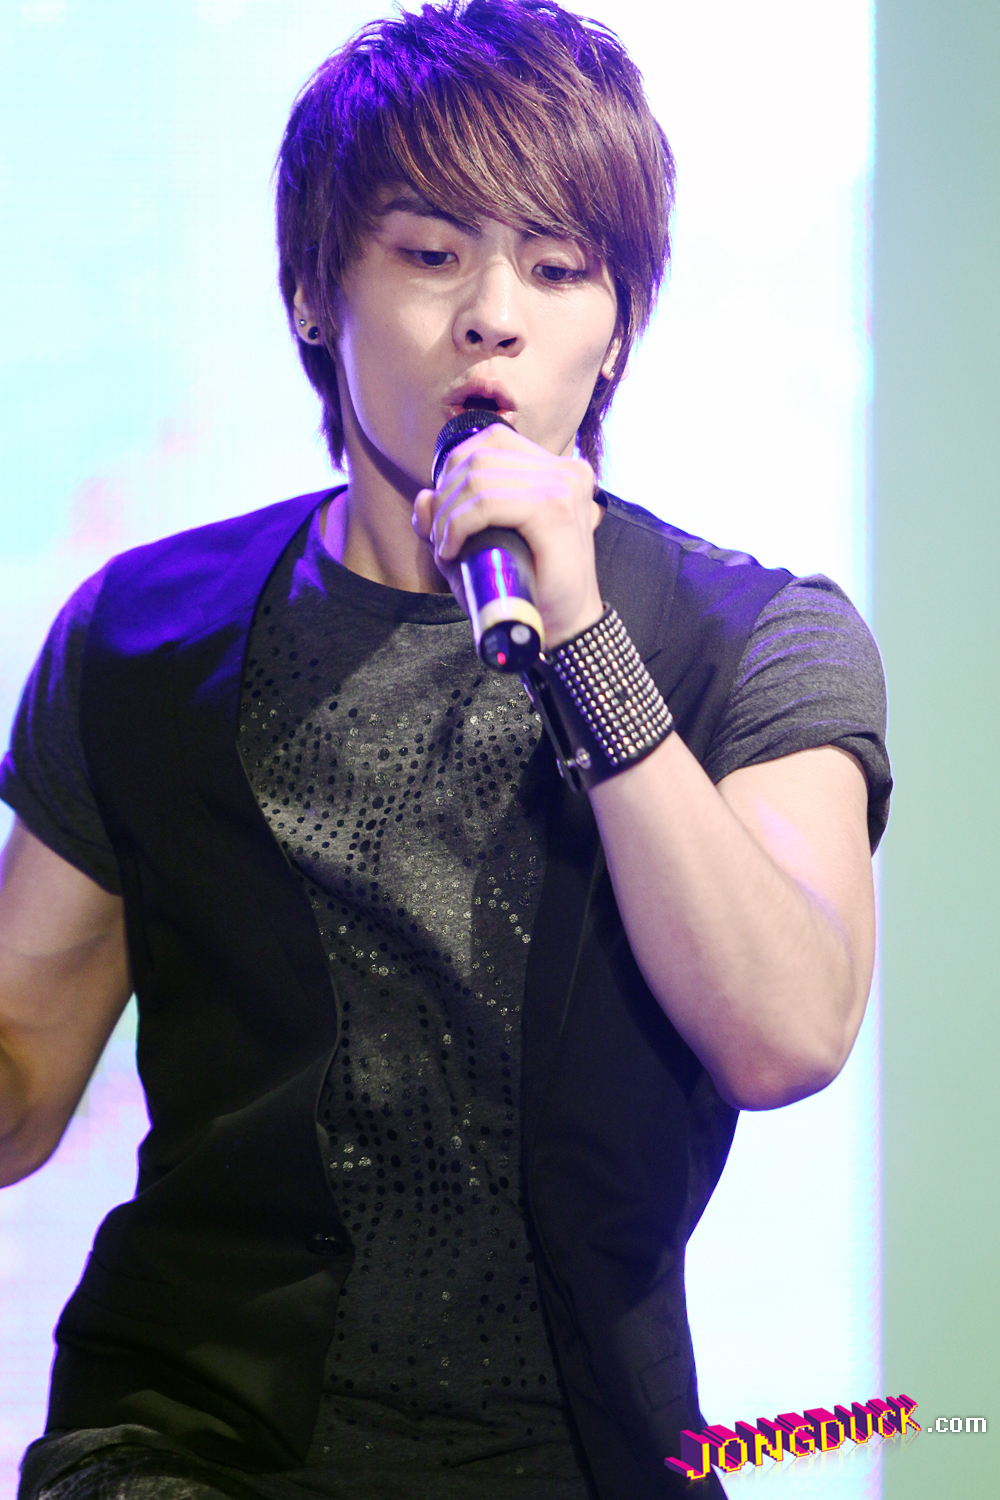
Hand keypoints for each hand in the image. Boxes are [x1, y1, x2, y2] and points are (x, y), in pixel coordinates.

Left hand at [411, 423, 604, 647]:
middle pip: (480, 455)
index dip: (456, 468)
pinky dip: (459, 524)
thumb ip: (449, 520)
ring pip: (478, 476)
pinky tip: (453, 550)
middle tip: (440, 536)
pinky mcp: (554, 508)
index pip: (493, 440)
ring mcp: (563, 485)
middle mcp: (565, 469)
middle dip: (445, 494)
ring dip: (448, 513)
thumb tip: (423, 497)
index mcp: (557, 469)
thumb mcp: (480, 549)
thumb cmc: (527, 589)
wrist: (566, 628)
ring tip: (447, 547)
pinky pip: (487, 502)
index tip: (447, 512)